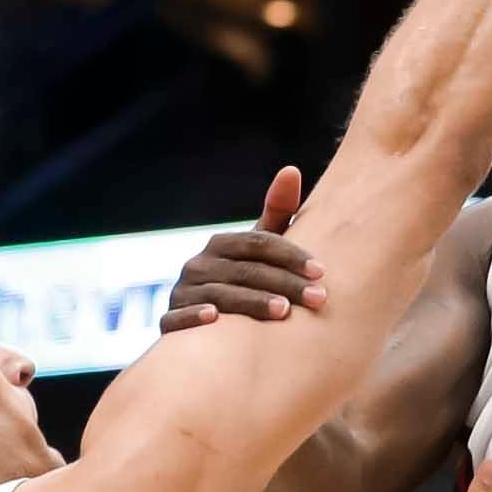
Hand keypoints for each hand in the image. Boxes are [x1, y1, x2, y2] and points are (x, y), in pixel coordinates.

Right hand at [156, 165, 326, 329]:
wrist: (203, 319)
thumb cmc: (244, 279)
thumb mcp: (258, 249)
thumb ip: (278, 214)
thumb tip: (291, 170)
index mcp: (221, 244)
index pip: (258, 243)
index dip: (290, 255)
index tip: (321, 270)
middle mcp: (198, 265)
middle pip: (245, 271)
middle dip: (284, 283)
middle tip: (318, 298)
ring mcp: (183, 293)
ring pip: (220, 296)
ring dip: (251, 302)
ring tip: (284, 312)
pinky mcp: (170, 321)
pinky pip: (177, 318)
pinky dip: (192, 317)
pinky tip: (214, 319)